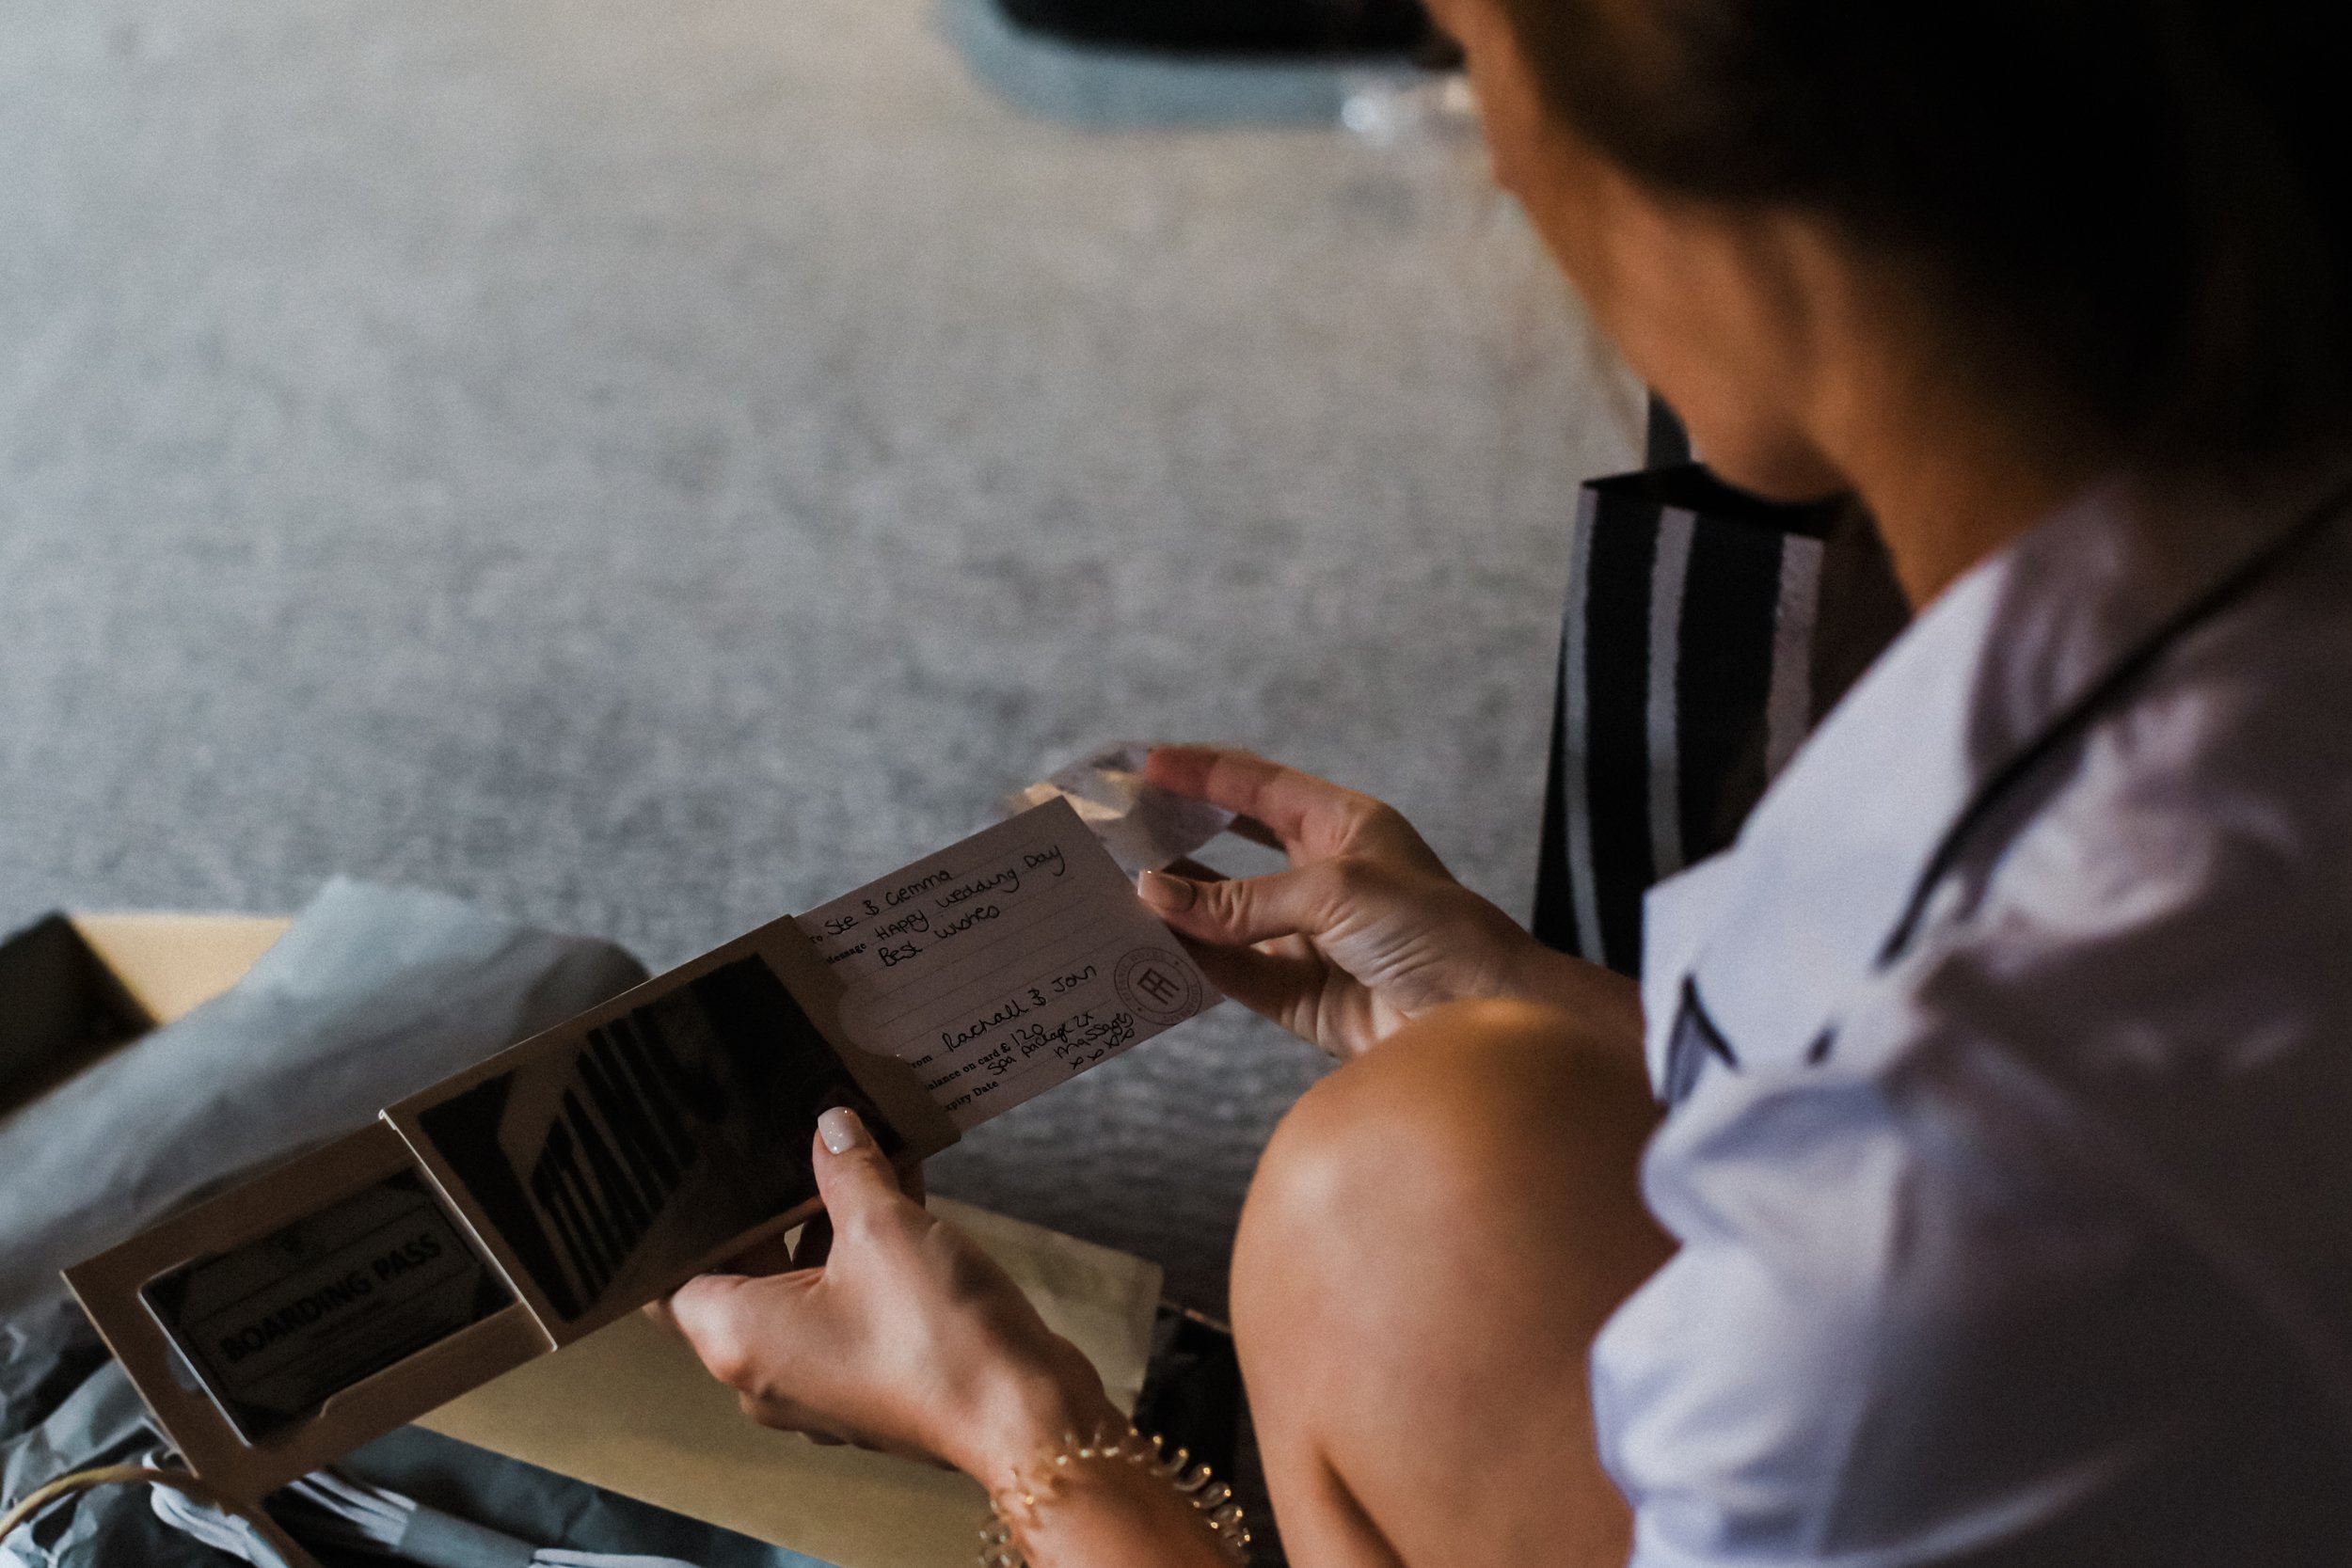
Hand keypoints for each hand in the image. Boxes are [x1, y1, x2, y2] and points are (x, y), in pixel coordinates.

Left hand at [657, 1108, 1117, 1492]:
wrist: (1026, 1416)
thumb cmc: (934, 1331)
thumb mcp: (884, 1226)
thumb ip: (846, 1168)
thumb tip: (830, 1123)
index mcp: (737, 1338)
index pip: (665, 1278)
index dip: (677, 1220)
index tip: (696, 1163)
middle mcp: (763, 1371)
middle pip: (741, 1275)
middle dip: (770, 1204)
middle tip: (781, 1135)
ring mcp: (818, 1383)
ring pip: (801, 1288)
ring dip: (828, 1224)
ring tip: (855, 1150)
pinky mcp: (869, 1383)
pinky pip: (846, 1309)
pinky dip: (863, 1259)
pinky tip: (902, 1190)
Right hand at [1140, 745, 1640, 1060]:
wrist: (1480, 1017)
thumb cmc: (1432, 930)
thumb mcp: (1335, 892)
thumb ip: (1241, 899)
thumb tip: (1153, 895)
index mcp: (1342, 826)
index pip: (1257, 787)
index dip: (1201, 772)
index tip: (1143, 764)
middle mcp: (1322, 876)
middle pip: (1231, 848)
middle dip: (1175, 837)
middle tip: (1114, 827)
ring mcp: (1308, 936)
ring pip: (1223, 915)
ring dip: (1174, 905)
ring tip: (1113, 888)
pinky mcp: (1301, 995)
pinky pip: (1231, 972)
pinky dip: (1190, 960)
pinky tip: (1148, 944)